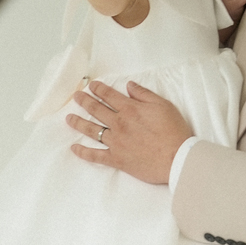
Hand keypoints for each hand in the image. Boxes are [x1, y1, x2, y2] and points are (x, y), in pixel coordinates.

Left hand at [67, 79, 191, 183]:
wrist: (176, 158)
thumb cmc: (173, 131)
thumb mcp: (163, 105)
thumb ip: (144, 94)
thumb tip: (129, 86)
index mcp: (130, 109)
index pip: (109, 96)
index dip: (98, 89)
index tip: (91, 85)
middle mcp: (119, 124)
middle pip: (96, 110)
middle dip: (84, 101)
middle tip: (76, 97)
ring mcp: (115, 142)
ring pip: (91, 130)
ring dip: (78, 123)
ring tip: (69, 118)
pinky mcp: (116, 159)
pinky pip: (95, 155)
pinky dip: (83, 152)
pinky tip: (74, 148)